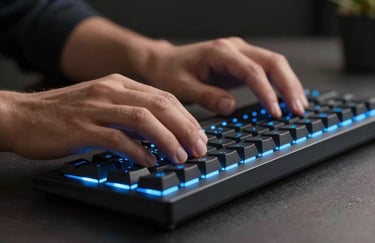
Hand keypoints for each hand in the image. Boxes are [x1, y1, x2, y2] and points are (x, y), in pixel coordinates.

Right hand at [0, 74, 206, 165]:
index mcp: (119, 83)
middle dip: (185, 128)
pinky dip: (138, 151)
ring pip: (143, 119)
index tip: (198, 135)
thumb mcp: (103, 103)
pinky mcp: (82, 128)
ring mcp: (96, 107)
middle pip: (160, 105)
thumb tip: (159, 132)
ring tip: (179, 156)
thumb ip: (129, 113)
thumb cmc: (65, 113)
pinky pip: (117, 138)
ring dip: (167, 139)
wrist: (23, 115)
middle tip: (198, 147)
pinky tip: (149, 161)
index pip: (164, 97)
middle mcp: (110, 91)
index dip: (186, 117)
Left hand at [142, 37, 307, 116]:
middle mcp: (234, 49)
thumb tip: (232, 107)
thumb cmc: (170, 72)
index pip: (252, 71)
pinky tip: (287, 98)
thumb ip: (207, 97)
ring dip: (289, 84)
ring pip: (275, 63)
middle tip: (298, 109)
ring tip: (299, 106)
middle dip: (288, 86)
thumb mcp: (182, 88)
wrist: (164, 62)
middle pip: (273, 62)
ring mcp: (240, 54)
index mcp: (219, 52)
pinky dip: (280, 84)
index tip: (274, 111)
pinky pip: (268, 70)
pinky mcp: (242, 63)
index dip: (266, 92)